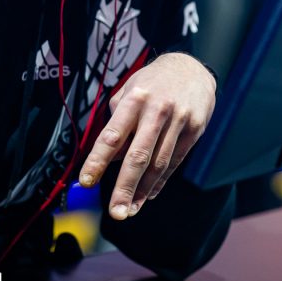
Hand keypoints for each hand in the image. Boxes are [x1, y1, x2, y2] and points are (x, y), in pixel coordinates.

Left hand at [78, 52, 215, 219]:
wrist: (193, 69)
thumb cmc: (154, 82)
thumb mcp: (129, 92)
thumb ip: (119, 123)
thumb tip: (114, 158)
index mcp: (135, 99)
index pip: (112, 135)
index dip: (98, 160)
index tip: (87, 181)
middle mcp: (157, 110)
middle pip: (138, 155)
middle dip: (125, 187)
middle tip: (115, 211)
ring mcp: (179, 120)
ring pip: (159, 163)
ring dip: (143, 190)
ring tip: (130, 209)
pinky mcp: (195, 129)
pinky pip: (175, 161)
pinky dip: (161, 180)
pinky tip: (150, 193)